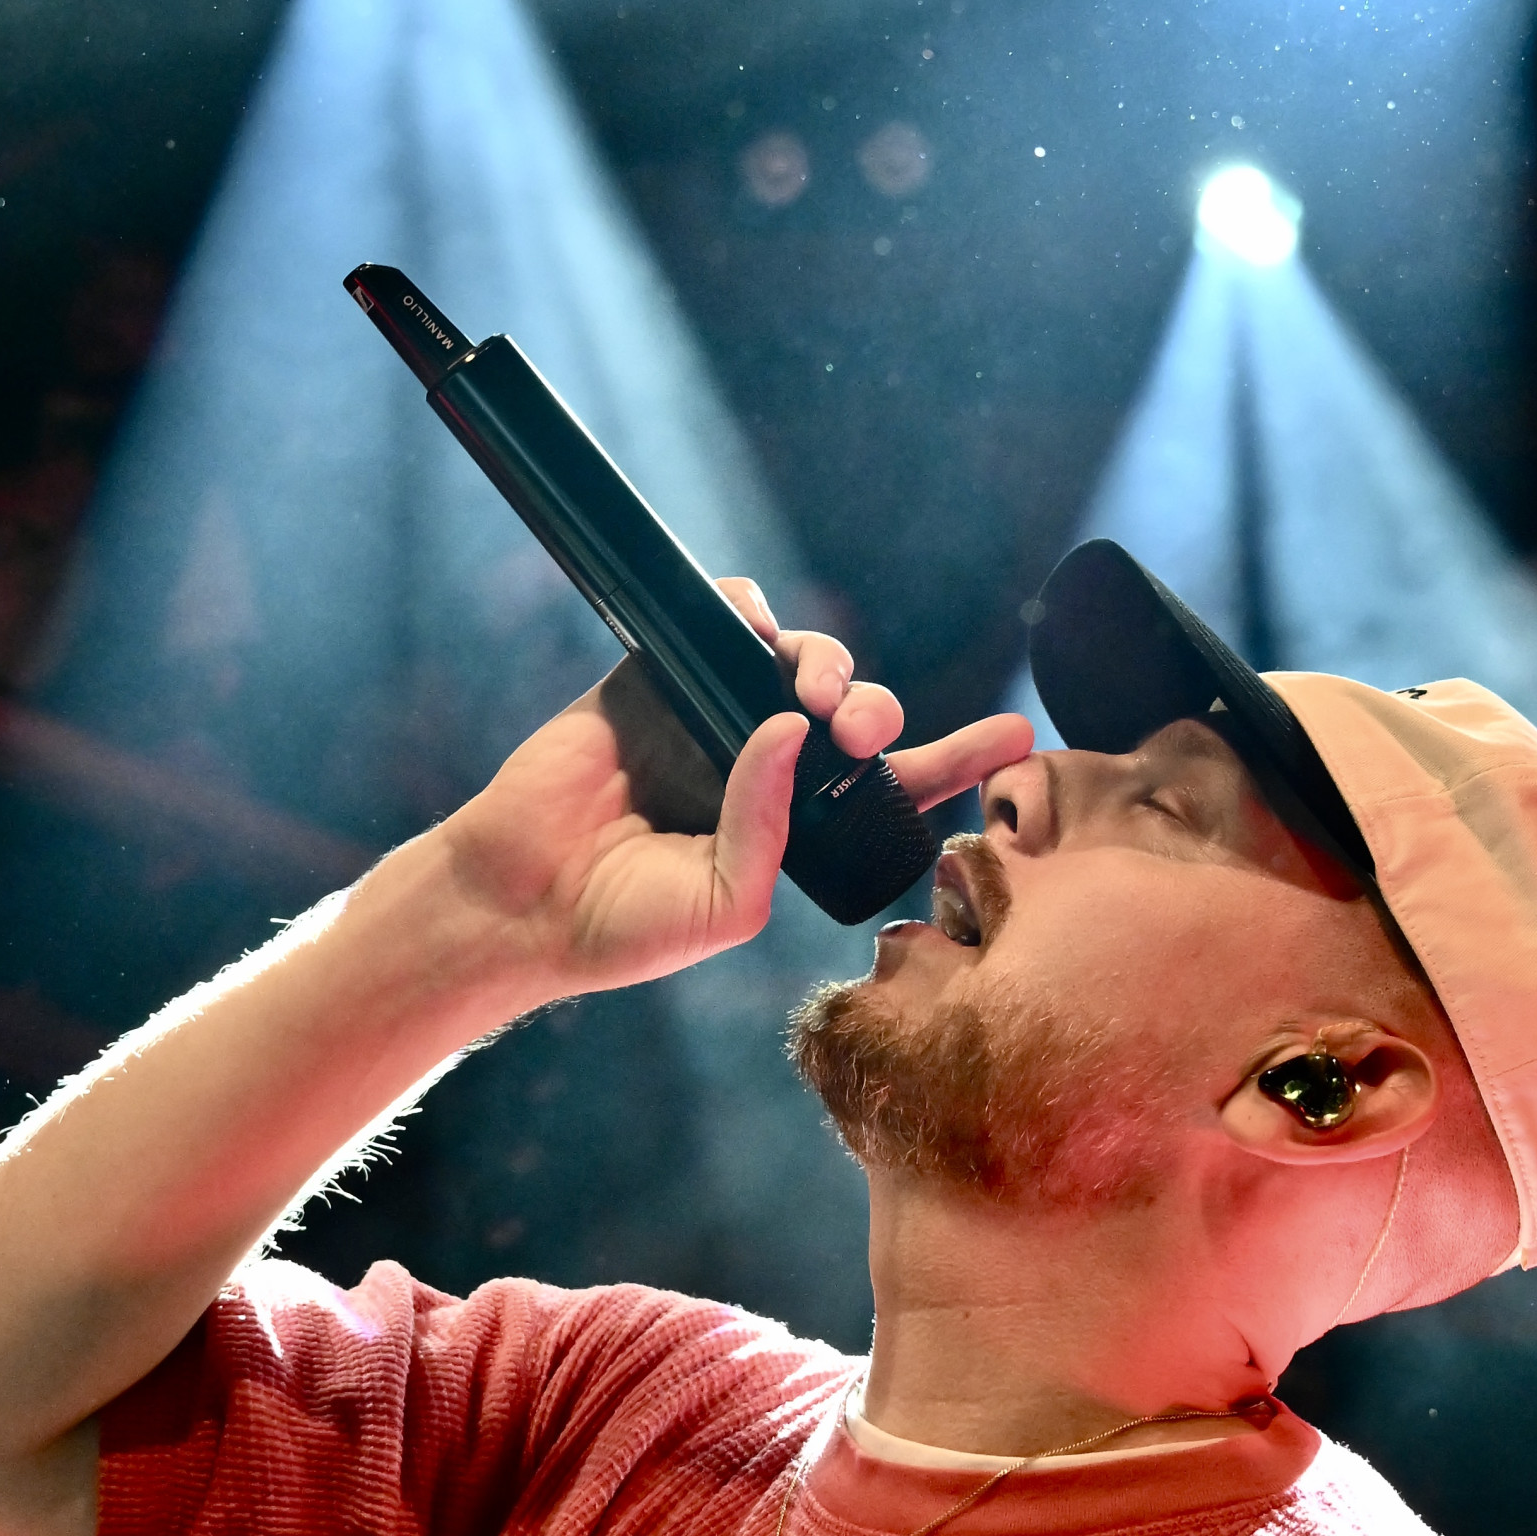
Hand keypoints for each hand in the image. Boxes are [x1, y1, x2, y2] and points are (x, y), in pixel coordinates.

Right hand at [434, 578, 1030, 1001]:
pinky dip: (750, 610)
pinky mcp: (658, 677)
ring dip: (828, 662)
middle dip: (879, 710)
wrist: (518, 899)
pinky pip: (720, 621)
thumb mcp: (725, 904)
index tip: (1018, 736)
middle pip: (854, 715)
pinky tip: (758, 634)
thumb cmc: (621, 925)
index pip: (893, 791)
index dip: (954, 759)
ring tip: (818, 696)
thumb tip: (792, 729)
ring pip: (796, 660)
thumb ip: (768, 828)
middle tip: (860, 735)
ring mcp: (710, 718)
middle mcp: (762, 768)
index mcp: (794, 829)